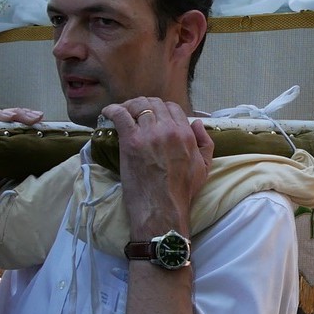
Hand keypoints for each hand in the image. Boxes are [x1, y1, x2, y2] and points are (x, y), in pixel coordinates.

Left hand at [105, 98, 211, 241]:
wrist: (162, 209)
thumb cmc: (182, 192)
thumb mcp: (205, 167)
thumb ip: (206, 142)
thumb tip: (197, 123)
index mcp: (186, 134)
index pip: (172, 108)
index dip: (161, 109)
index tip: (151, 115)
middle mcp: (169, 129)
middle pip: (154, 103)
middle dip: (144, 105)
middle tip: (134, 113)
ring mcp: (149, 134)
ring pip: (138, 106)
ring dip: (129, 106)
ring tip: (122, 112)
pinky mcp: (131, 141)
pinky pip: (120, 115)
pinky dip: (112, 110)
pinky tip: (107, 112)